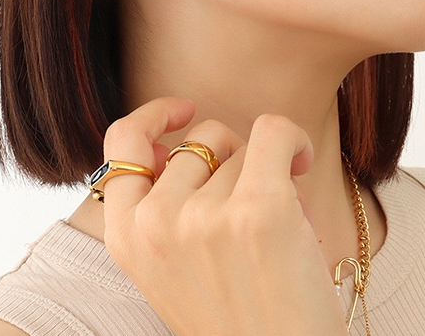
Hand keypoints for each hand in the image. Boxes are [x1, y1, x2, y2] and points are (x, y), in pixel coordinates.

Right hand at [103, 97, 347, 335]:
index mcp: (128, 237)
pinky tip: (301, 161)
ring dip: (263, 172)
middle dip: (231, 158)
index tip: (184, 110)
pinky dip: (291, 138)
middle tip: (250, 197)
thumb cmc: (236, 315)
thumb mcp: (173, 265)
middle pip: (200, 141)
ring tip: (276, 220)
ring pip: (240, 147)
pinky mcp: (258, 208)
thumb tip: (171, 144)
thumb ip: (162, 206)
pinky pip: (273, 132)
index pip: (123, 146)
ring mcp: (204, 216)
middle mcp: (157, 223)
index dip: (153, 117)